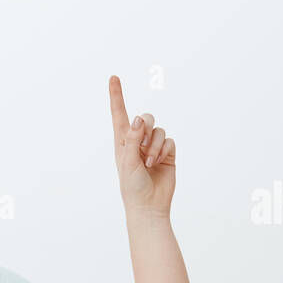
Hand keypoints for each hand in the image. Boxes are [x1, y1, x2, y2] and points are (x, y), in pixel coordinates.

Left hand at [108, 75, 174, 216]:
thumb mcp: (127, 162)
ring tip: (148, 163)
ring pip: (158, 130)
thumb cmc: (131, 186)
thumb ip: (132, 139)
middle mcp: (137, 141)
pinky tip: (158, 164)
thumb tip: (137, 118)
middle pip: (144, 117)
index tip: (113, 77)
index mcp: (122, 141)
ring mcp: (153, 146)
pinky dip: (164, 151)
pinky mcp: (167, 153)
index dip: (116, 96)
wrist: (148, 205)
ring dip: (154, 146)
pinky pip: (169, 140)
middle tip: (141, 146)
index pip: (119, 114)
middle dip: (145, 128)